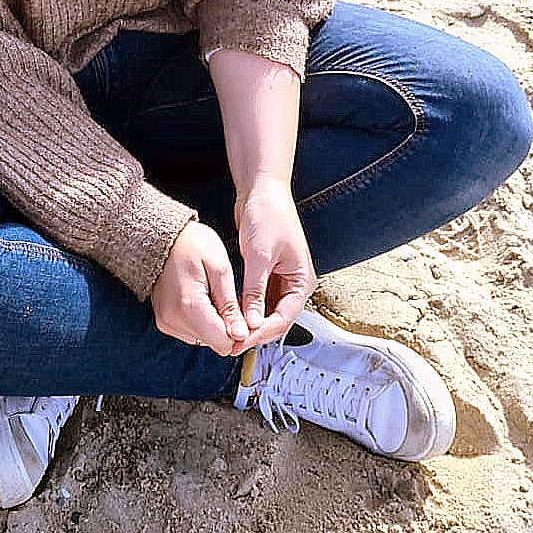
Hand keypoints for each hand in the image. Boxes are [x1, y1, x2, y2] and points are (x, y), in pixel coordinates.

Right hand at [150, 221, 249, 355]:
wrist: (162, 236)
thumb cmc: (191, 244)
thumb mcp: (220, 268)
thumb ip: (230, 305)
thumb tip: (241, 334)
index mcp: (189, 307)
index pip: (223, 343)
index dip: (240, 331)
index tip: (245, 314)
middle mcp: (173, 320)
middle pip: (214, 343)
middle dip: (228, 327)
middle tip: (230, 299)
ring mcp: (167, 321)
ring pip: (204, 339)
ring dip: (215, 323)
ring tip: (214, 296)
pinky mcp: (165, 320)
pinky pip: (192, 331)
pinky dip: (203, 320)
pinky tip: (204, 299)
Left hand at [234, 179, 315, 352]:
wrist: (262, 189)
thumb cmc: (270, 214)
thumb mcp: (260, 256)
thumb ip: (255, 291)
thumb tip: (251, 322)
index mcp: (302, 280)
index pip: (284, 318)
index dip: (262, 333)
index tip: (241, 342)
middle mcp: (294, 283)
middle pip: (277, 319)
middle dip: (255, 332)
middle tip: (231, 342)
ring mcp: (280, 279)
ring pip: (267, 312)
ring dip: (250, 323)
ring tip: (229, 331)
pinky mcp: (266, 273)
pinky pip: (259, 299)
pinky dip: (247, 308)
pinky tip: (232, 314)